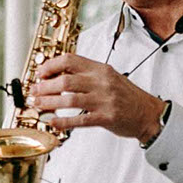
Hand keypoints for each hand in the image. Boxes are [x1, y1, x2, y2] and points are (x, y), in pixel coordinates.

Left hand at [28, 54, 163, 142]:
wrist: (148, 114)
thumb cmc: (127, 96)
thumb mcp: (109, 77)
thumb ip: (87, 75)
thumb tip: (58, 76)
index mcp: (101, 69)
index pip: (70, 60)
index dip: (51, 66)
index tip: (40, 74)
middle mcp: (102, 82)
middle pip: (66, 80)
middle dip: (45, 87)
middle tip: (34, 92)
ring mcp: (104, 100)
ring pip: (69, 99)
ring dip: (49, 102)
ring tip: (37, 105)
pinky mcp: (106, 118)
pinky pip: (80, 119)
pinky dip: (63, 121)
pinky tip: (52, 122)